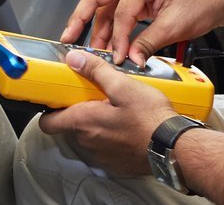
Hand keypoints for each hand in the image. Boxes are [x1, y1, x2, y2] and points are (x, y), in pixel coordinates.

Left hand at [35, 50, 178, 176]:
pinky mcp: (117, 164)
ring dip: (98, 123)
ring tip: (117, 108)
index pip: (48, 122)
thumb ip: (96, 71)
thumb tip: (74, 59)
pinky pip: (107, 147)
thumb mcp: (123, 86)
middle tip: (97, 95)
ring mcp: (102, 156)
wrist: (176, 149)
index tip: (57, 97)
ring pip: (90, 136)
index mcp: (83, 122)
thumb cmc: (151, 120)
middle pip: (71, 125)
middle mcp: (88, 142)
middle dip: (80, 110)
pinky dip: (112, 137)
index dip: (50, 109)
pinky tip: (128, 124)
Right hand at [61, 0, 223, 66]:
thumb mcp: (175, 25)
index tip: (116, 57)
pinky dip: (109, 29)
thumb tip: (130, 59)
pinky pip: (115, 12)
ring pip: (104, 8)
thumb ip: (149, 42)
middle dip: (80, 19)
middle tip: (68, 39)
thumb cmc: (201, 2)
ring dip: (97, 30)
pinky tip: (107, 45)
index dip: (117, 37)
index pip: (121, 10)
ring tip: (92, 51)